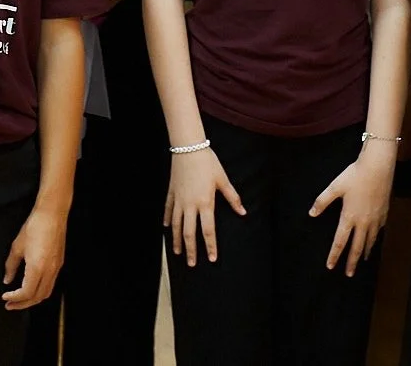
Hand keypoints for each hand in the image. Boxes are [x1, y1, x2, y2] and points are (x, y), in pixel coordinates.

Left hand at [1, 207, 66, 309]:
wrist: (52, 214)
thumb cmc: (34, 227)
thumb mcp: (17, 246)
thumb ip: (11, 266)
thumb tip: (7, 280)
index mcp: (38, 268)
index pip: (27, 293)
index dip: (15, 298)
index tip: (5, 297)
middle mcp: (50, 271)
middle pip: (37, 297)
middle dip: (23, 304)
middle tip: (10, 305)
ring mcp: (56, 268)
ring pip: (46, 293)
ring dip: (32, 299)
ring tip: (19, 300)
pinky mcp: (59, 264)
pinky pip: (50, 284)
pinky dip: (40, 291)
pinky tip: (31, 287)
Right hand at [162, 146, 245, 266]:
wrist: (188, 147)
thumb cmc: (208, 163)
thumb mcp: (223, 180)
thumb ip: (233, 198)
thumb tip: (243, 212)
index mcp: (205, 203)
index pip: (208, 230)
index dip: (210, 246)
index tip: (211, 259)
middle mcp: (190, 205)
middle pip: (189, 233)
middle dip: (190, 250)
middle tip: (191, 263)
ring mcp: (179, 199)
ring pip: (176, 225)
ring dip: (177, 239)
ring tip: (177, 252)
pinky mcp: (172, 192)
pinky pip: (168, 209)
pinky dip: (167, 219)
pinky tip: (167, 227)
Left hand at [310, 143, 396, 275]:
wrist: (378, 167)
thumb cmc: (355, 175)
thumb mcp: (335, 187)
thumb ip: (322, 201)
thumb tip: (311, 213)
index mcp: (349, 217)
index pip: (340, 241)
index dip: (334, 255)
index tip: (330, 266)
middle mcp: (363, 222)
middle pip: (356, 247)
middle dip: (351, 262)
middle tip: (349, 274)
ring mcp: (375, 219)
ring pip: (370, 241)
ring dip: (364, 252)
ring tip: (361, 260)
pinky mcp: (384, 213)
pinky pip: (379, 230)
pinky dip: (375, 238)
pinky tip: (373, 239)